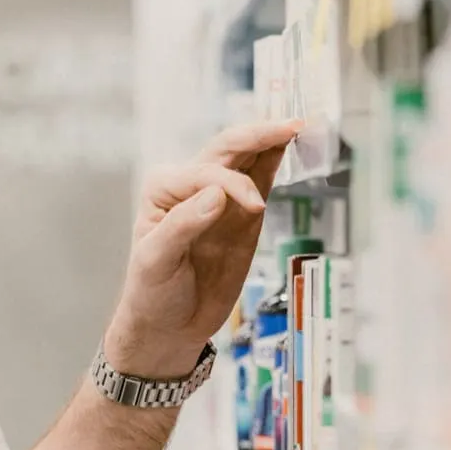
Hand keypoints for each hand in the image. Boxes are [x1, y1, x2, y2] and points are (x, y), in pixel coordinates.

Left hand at [103, 120, 300, 377]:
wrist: (169, 326)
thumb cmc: (152, 293)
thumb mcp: (156, 262)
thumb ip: (183, 225)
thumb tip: (218, 192)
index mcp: (163, 188)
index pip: (206, 173)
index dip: (233, 185)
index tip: (254, 209)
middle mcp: (189, 184)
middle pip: (227, 149)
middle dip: (258, 134)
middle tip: (290, 125)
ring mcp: (219, 197)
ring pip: (246, 157)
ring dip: (270, 138)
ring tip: (297, 123)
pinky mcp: (242, 215)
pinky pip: (261, 179)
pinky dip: (275, 160)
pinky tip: (290, 143)